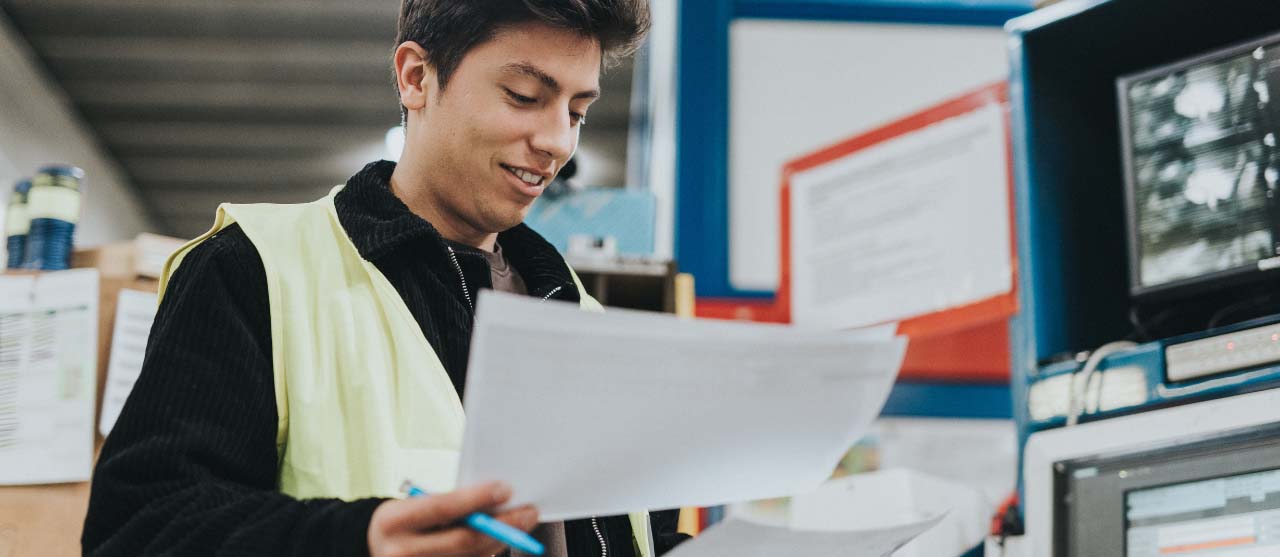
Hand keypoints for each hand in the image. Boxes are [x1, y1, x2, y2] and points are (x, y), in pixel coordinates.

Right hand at [368, 481, 538, 556]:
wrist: (375, 549)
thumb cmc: (402, 521)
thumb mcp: (412, 504)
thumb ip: (447, 503)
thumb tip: (496, 498)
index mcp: (394, 521)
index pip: (442, 507)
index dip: (476, 498)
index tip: (505, 488)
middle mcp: (401, 552)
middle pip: (463, 540)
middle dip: (502, 526)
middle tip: (528, 512)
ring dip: (501, 541)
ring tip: (521, 524)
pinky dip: (488, 553)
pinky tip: (500, 540)